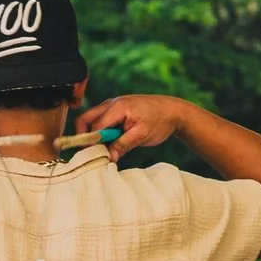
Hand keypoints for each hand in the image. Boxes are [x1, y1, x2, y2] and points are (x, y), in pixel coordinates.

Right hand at [75, 94, 189, 160]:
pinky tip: (112, 144)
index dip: (92, 143)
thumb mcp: (141, 136)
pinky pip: (102, 122)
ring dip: (95, 136)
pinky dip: (103, 133)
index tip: (94, 156)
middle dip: (85, 137)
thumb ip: (122, 145)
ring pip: (92, 121)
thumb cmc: (160, 121)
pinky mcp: (116, 111)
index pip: (95, 126)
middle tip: (93, 153)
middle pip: (86, 120)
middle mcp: (111, 103)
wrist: (174, 111)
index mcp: (117, 107)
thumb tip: (108, 157)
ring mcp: (113, 106)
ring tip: (106, 149)